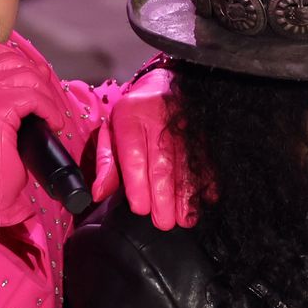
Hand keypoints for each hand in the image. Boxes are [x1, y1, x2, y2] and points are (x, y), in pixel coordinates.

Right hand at [0, 39, 68, 229]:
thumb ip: (0, 91)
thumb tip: (37, 71)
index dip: (17, 60)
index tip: (34, 81)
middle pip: (12, 60)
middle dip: (38, 79)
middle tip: (47, 103)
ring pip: (27, 77)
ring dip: (47, 97)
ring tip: (50, 116)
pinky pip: (34, 97)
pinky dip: (50, 110)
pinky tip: (52, 124)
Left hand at [93, 64, 198, 229]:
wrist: (164, 85)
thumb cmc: (134, 116)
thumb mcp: (111, 132)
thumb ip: (105, 164)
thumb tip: (98, 194)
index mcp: (131, 120)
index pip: (134, 155)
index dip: (138, 184)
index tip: (140, 209)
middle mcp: (160, 122)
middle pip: (164, 163)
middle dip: (164, 196)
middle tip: (164, 223)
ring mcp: (185, 128)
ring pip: (188, 165)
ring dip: (188, 195)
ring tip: (186, 219)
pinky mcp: (202, 134)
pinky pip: (208, 159)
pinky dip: (209, 181)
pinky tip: (206, 200)